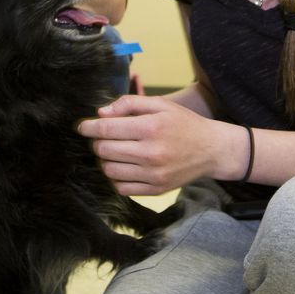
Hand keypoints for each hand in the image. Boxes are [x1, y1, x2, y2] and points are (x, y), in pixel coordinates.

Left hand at [77, 95, 220, 194]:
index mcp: (151, 127)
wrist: (211, 150)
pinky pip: (121, 188)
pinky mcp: (156, 190)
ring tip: (113, 151)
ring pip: (109, 170)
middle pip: (104, 150)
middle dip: (97, 142)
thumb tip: (101, 113)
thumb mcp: (160, 104)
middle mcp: (151, 153)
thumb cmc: (183, 123)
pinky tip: (123, 166)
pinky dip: (116, 177)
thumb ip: (129, 103)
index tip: (82, 126)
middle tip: (102, 137)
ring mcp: (153, 174)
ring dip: (105, 160)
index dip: (89, 127)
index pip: (107, 129)